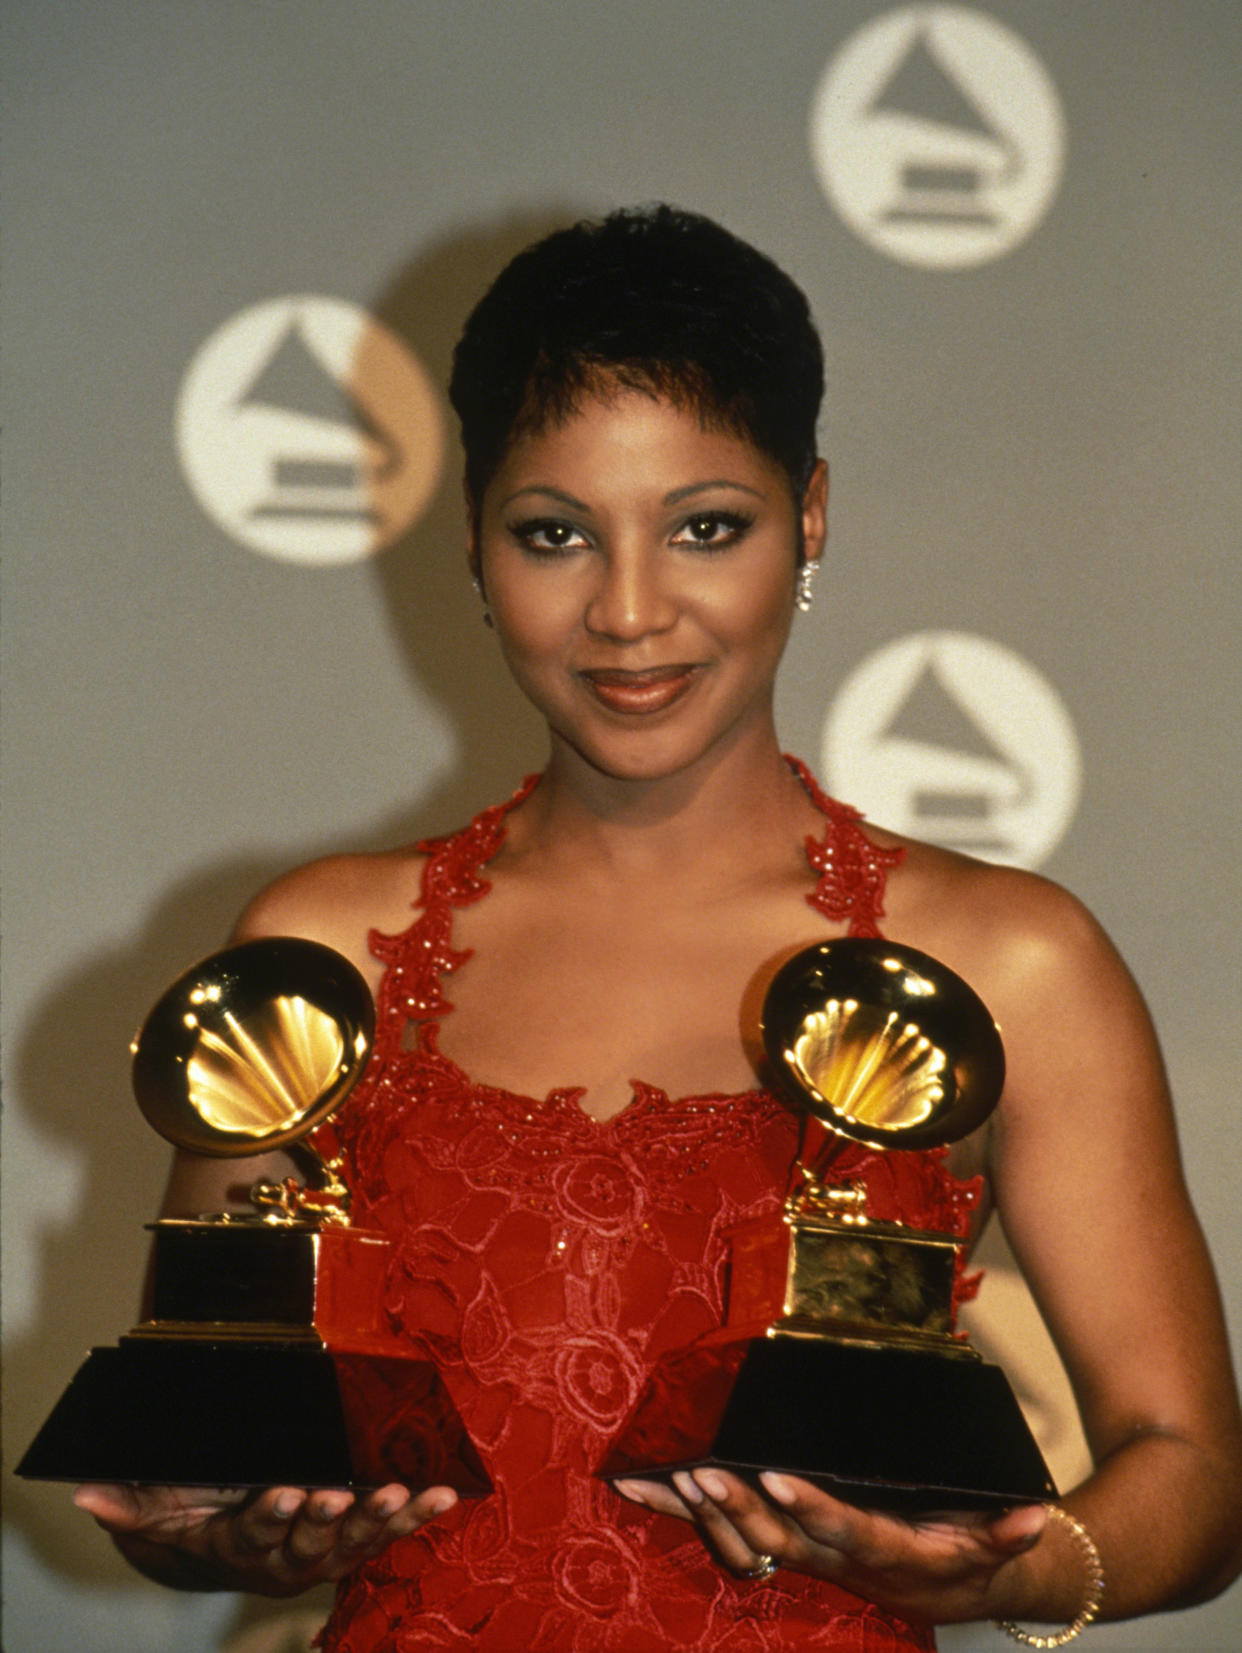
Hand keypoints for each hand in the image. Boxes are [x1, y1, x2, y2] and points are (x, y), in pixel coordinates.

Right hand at [74, 1480, 457, 1596]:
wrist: (240, 1549)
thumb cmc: (203, 1516)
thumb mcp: (168, 1511)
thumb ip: (135, 1503)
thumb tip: (86, 1495)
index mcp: (245, 1544)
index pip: (257, 1530)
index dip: (272, 1513)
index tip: (284, 1490)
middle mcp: (292, 1554)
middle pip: (311, 1536)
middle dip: (327, 1514)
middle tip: (340, 1489)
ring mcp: (332, 1549)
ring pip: (358, 1536)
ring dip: (383, 1515)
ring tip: (403, 1491)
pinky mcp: (361, 1540)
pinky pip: (393, 1531)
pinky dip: (419, 1513)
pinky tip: (444, 1494)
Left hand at [614, 1471, 1044, 1623]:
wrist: (963, 1585)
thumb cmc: (975, 1552)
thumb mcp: (1000, 1541)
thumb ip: (1009, 1531)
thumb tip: (1034, 1519)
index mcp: (886, 1552)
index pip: (844, 1529)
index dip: (810, 1506)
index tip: (775, 1477)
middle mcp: (838, 1560)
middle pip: (779, 1540)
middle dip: (737, 1508)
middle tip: (700, 1472)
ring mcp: (809, 1556)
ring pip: (745, 1544)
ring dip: (701, 1516)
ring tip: (662, 1479)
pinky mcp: (791, 1545)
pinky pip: (730, 1535)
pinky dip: (685, 1515)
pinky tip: (643, 1486)